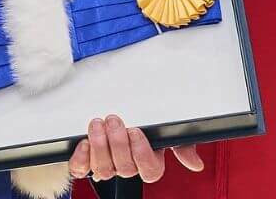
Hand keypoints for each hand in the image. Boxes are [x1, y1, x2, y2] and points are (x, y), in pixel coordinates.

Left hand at [68, 116, 202, 182]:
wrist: (117, 106)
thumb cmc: (144, 119)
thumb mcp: (165, 127)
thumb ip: (180, 143)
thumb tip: (194, 163)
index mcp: (148, 162)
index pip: (149, 170)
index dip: (141, 152)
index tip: (135, 130)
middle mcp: (127, 166)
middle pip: (124, 168)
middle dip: (118, 142)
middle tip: (114, 120)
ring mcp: (106, 164)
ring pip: (103, 169)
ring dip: (100, 145)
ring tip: (98, 124)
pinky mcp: (86, 159)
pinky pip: (81, 169)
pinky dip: (81, 158)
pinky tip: (84, 142)